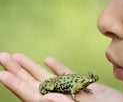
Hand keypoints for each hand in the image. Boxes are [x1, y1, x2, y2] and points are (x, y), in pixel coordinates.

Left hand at [0, 52, 122, 101]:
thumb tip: (44, 98)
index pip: (33, 95)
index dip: (17, 84)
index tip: (2, 73)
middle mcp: (63, 98)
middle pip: (35, 84)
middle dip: (18, 70)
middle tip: (2, 56)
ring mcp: (72, 92)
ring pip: (48, 78)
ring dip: (32, 67)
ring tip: (17, 56)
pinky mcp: (83, 87)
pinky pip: (67, 76)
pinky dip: (57, 68)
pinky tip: (48, 60)